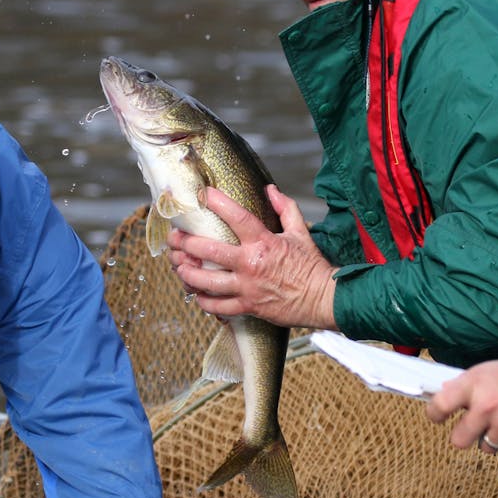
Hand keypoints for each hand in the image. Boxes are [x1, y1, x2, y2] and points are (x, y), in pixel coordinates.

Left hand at [167, 184, 337, 329]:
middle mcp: (251, 264)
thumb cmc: (311, 266)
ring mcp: (247, 288)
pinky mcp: (248, 307)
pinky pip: (219, 307)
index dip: (218, 203)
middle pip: (210, 250)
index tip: (204, 194)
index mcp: (264, 243)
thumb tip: (271, 190)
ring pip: (208, 282)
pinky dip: (204, 302)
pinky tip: (196, 294)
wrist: (323, 299)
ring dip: (188, 273)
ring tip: (178, 266)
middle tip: (175, 237)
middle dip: (187, 242)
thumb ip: (285, 209)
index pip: (237, 217)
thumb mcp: (300, 232)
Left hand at [425, 354, 497, 452]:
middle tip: (475, 427)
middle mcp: (485, 407)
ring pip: (487, 447)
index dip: (435, 414)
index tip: (439, 416)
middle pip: (458, 440)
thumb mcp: (487, 371)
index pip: (439, 406)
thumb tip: (445, 395)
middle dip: (465, 435)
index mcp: (473, 386)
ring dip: (495, 438)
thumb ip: (466, 387)